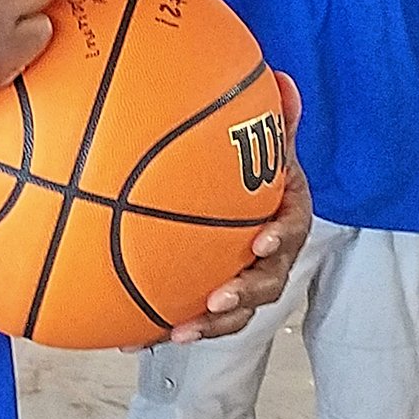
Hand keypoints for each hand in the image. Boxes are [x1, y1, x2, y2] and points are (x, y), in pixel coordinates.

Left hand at [169, 72, 311, 341]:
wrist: (236, 197)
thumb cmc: (252, 167)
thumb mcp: (264, 140)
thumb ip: (271, 119)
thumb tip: (281, 79)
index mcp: (284, 217)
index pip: (292, 228)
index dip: (280, 239)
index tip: (261, 242)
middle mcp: (269, 256)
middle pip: (267, 283)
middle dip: (243, 296)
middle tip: (217, 299)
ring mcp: (241, 280)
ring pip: (234, 312)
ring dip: (209, 324)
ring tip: (178, 331)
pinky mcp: (211, 298)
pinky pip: (192, 316)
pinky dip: (162, 329)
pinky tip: (127, 339)